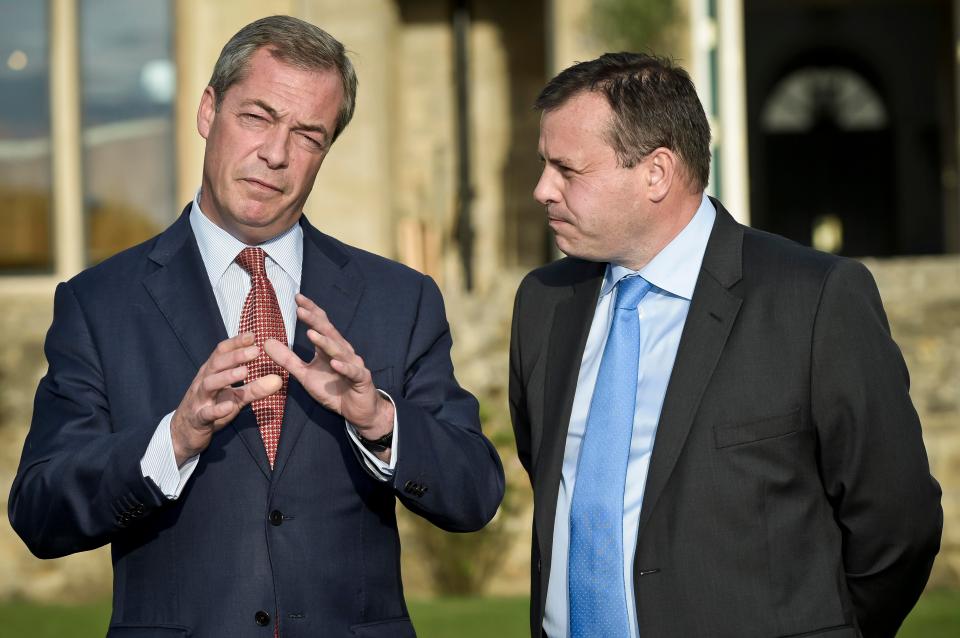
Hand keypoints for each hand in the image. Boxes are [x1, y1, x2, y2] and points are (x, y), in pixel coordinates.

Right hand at [171, 332, 282, 465]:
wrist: (184, 432)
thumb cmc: (212, 407)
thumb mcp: (236, 397)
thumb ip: (255, 387)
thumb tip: (279, 379)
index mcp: (212, 372)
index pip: (222, 352)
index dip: (236, 342)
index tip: (254, 335)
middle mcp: (204, 381)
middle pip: (217, 364)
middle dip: (236, 356)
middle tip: (256, 351)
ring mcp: (199, 399)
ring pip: (209, 384)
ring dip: (226, 377)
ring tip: (245, 372)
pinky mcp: (198, 418)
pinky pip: (206, 413)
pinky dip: (217, 409)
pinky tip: (229, 406)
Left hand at [263, 294, 394, 443]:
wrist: (357, 410)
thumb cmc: (333, 389)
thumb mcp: (305, 374)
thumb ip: (287, 359)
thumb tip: (266, 342)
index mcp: (329, 348)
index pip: (320, 325)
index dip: (310, 311)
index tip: (297, 298)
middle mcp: (342, 351)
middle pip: (329, 332)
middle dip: (315, 321)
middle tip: (301, 310)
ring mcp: (353, 364)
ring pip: (340, 351)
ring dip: (326, 342)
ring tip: (311, 334)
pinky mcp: (361, 379)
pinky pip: (353, 372)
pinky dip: (344, 367)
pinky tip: (335, 363)